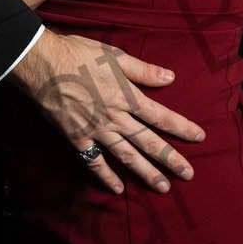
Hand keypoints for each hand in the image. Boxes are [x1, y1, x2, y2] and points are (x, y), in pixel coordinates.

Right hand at [11, 31, 204, 193]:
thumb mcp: (114, 56)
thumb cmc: (78, 54)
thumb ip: (143, 70)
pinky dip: (106, 176)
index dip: (181, 127)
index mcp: (126, 96)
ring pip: (126, 156)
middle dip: (170, 158)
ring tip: (162, 187)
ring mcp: (96, 131)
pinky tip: (118, 189)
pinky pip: (94, 162)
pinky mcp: (77, 138)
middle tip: (188, 174)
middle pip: (148, 141)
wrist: (42, 64)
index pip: (160, 115)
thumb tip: (170, 78)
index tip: (199, 137)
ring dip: (146, 172)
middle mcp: (115, 118)